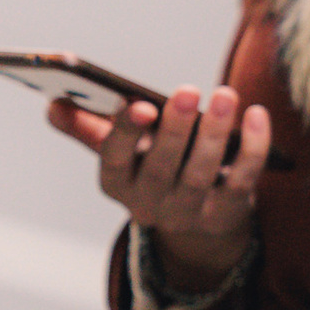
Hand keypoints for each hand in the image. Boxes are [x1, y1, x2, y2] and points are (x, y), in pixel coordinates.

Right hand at [48, 82, 270, 295]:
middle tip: (187, 90)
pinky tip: (256, 116)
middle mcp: (148, 205)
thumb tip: (53, 104)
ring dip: (214, 133)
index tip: (139, 103)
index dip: (125, 133)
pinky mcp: (226, 213)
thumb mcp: (120, 150)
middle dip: (175, 130)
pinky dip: (252, 149)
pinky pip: (241, 181)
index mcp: (116, 184)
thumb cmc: (153, 167)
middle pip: (160, 169)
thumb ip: (87, 125)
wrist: (196, 219)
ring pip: (201, 174)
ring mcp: (188, 214)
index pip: (114, 160)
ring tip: (225, 95)